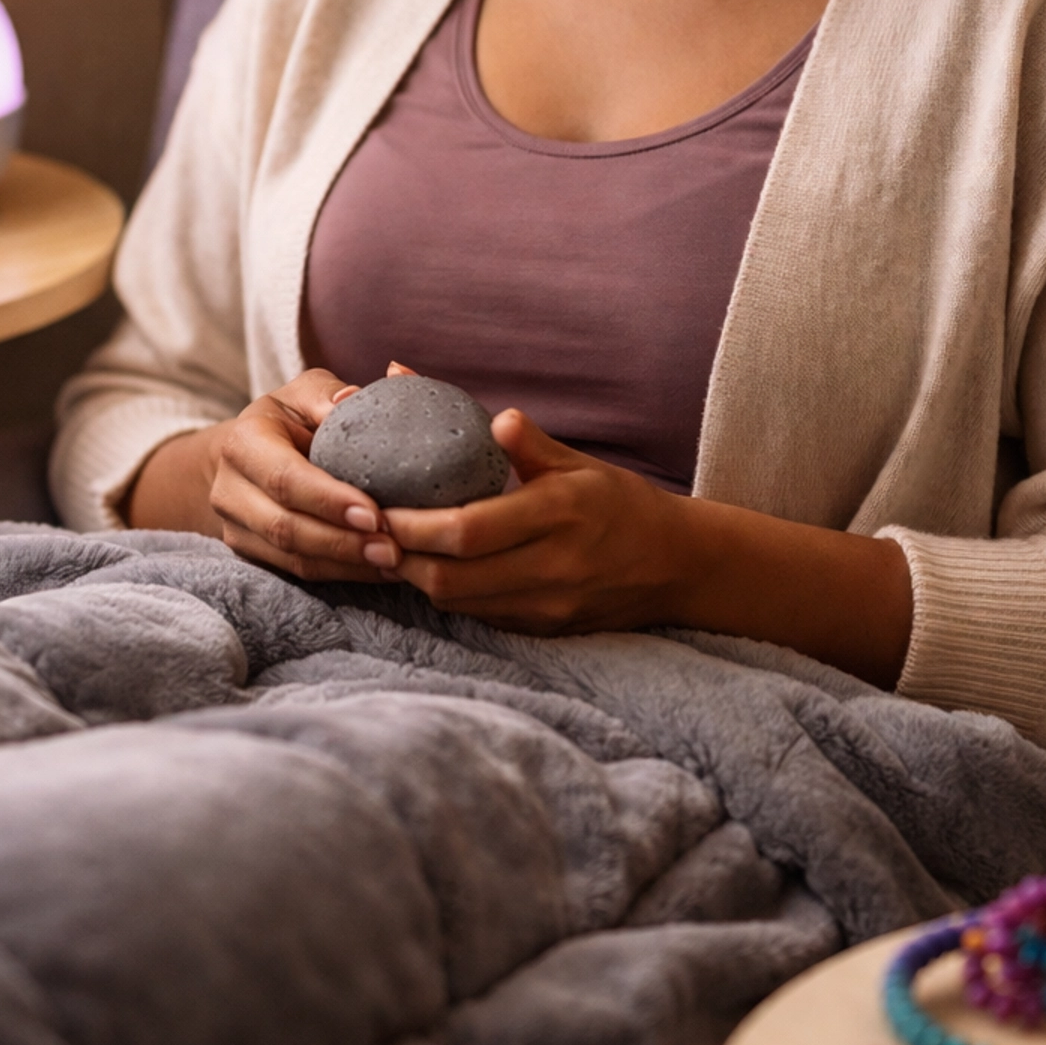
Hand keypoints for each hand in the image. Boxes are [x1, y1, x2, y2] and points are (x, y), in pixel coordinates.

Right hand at [130, 369, 405, 581]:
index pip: (284, 479)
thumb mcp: (304, 393)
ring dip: (345, 564)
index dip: (328, 500)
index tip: (374, 514)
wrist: (248, 454)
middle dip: (342, 542)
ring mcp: (236, 528)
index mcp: (242, 443)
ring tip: (392, 562)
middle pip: (285, 527)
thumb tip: (350, 399)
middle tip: (392, 549)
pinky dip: (341, 573)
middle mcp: (230, 490)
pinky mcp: (251, 554)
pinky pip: (297, 571)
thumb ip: (326, 395)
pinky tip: (378, 569)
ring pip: (292, 557)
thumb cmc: (289, 417)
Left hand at [384, 404, 914, 683]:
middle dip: (401, 555)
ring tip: (388, 547)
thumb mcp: (580, 464)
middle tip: (368, 531)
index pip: (466, 529)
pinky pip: (480, 614)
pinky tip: (429, 568)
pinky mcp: (544, 628)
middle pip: (451, 576)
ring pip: (458, 601)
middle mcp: (554, 565)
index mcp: (560, 513)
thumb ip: (530, 443)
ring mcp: (548, 605)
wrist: (676, 566)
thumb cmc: (620, 504)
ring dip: (417, 576)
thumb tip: (492, 415)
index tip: (377, 505)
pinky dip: (448, 592)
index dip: (412, 524)